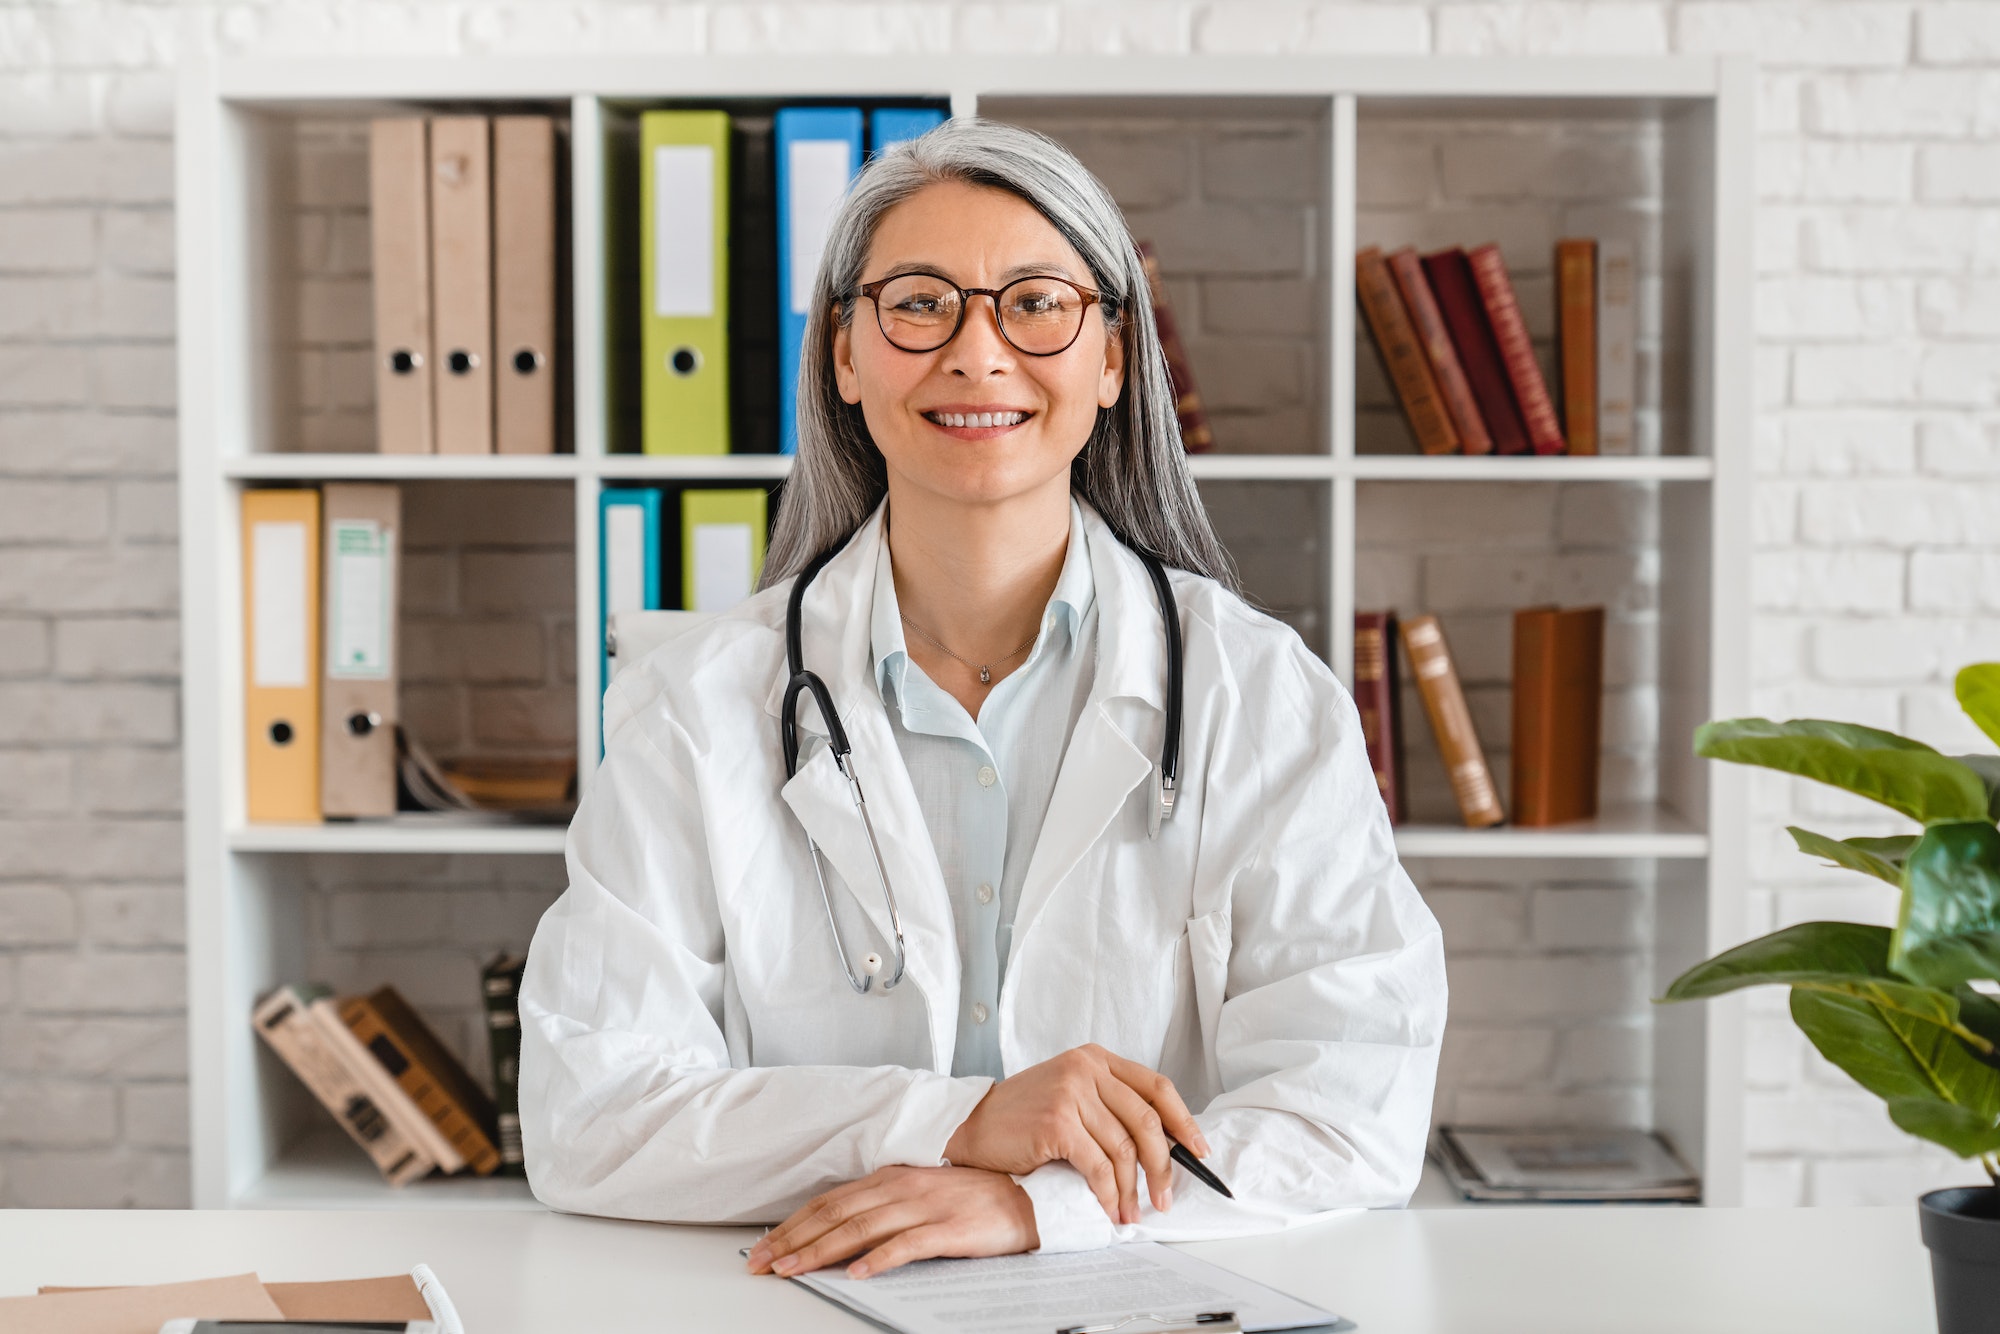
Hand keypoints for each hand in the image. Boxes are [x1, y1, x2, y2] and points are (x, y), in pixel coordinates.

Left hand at [746, 1165, 1036, 1279]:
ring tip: (792, 1269)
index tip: (763, 1246)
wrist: (1026, 1195)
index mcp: (891, 1177)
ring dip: (820, 1251)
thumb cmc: (973, 1197)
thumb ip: (883, 1205)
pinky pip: (906, 1245)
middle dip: (793, 1240)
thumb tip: (840, 1231)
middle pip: (835, 1215)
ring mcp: (924, 1207)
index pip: (829, 1202)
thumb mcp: (920, 1192)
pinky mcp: (947, 1229)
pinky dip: (877, 1260)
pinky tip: (855, 1273)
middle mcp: (901, 1187)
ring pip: (859, 1229)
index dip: (793, 1225)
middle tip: (762, 1263)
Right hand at [943, 1043, 1207, 1225]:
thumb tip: (1161, 1147)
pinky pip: (1098, 1166)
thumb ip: (1109, 1106)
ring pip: (1123, 1148)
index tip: (1199, 1150)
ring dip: (1132, 1189)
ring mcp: (1071, 1093)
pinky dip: (1108, 1193)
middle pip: (1146, 1121)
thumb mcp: (1070, 1094)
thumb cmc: (1022, 1118)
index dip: (1183, 1121)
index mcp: (1096, 1059)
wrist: (971, 1125)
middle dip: (1163, 1166)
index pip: (1157, 1087)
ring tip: (1131, 1213)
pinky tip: (1108, 1207)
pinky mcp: (1056, 1123)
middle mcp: (1086, 1069)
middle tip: (1165, 1198)